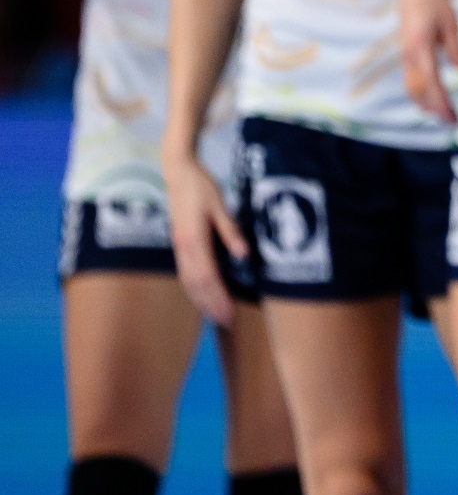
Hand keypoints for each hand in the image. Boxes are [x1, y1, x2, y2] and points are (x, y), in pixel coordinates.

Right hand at [163, 150, 247, 325]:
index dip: (218, 296)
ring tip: (215, 315)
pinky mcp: (179, 244)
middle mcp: (183, 247)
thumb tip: (244, 254)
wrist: (177, 172)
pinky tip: (202, 296)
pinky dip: (194, 288)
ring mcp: (178, 247)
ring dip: (201, 300)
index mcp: (194, 239)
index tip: (230, 312)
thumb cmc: (201, 187)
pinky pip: (185, 273)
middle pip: (196, 284)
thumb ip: (230, 231)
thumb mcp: (220, 205)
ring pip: (188, 281)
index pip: (207, 276)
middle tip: (226, 321)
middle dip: (210, 304)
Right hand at [399, 0, 457, 124]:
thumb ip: (455, 47)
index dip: (440, 98)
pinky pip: (411, 83)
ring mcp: (405, 58)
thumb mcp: (451, 23)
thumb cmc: (437, 6)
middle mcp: (408, 54)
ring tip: (448, 117)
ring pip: (412, 89)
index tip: (451, 113)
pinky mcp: (406, 60)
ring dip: (428, 105)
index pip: (430, 78)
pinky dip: (423, 96)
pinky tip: (437, 104)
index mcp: (420, 44)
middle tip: (455, 121)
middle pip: (418, 90)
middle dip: (435, 108)